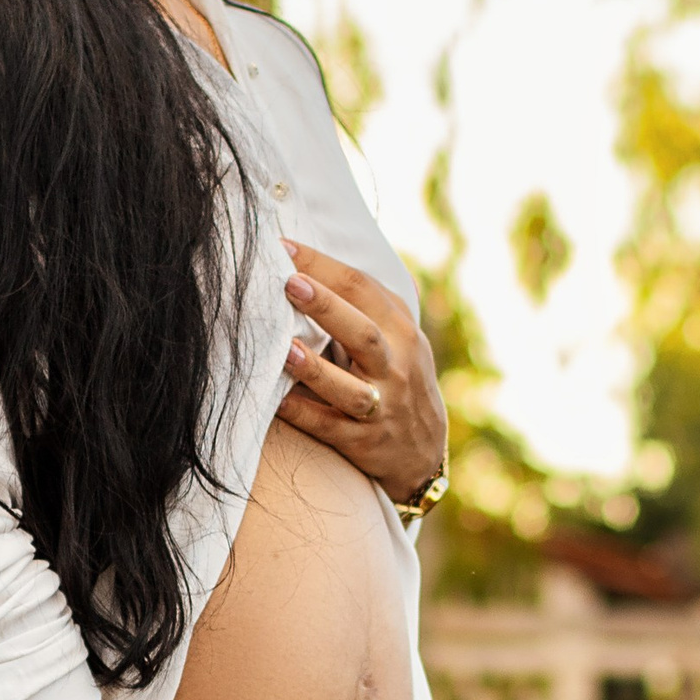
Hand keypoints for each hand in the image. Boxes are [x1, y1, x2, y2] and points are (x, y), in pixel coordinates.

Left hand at [273, 242, 447, 507]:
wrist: (422, 451)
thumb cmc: (397, 377)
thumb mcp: (400, 336)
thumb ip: (367, 302)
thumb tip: (316, 255)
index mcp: (400, 331)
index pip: (363, 289)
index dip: (323, 266)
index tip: (282, 248)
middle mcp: (394, 367)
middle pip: (363, 333)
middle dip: (325, 306)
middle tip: (287, 283)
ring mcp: (380, 406)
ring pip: (350, 388)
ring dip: (315, 369)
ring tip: (286, 348)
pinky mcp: (362, 442)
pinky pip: (329, 427)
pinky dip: (303, 414)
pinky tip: (277, 400)